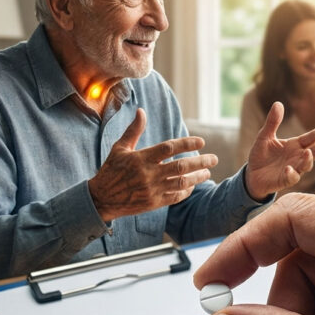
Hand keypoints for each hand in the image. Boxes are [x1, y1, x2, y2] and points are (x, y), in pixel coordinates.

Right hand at [88, 108, 216, 221]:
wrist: (101, 198)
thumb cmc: (111, 170)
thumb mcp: (119, 148)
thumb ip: (134, 131)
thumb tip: (141, 111)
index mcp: (141, 158)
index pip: (169, 148)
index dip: (187, 143)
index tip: (201, 141)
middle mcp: (148, 174)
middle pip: (181, 166)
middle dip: (200, 162)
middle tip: (213, 159)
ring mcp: (152, 189)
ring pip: (181, 182)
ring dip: (197, 177)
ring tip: (207, 172)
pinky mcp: (153, 203)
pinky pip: (175, 196)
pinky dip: (186, 190)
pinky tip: (192, 185)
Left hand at [245, 102, 314, 199]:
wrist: (252, 174)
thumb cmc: (261, 155)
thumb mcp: (264, 137)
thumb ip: (272, 122)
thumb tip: (278, 103)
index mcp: (295, 145)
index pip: (310, 138)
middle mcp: (297, 157)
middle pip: (313, 152)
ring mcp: (293, 169)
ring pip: (305, 165)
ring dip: (308, 160)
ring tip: (308, 153)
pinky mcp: (285, 180)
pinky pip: (291, 178)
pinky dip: (291, 174)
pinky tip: (288, 169)